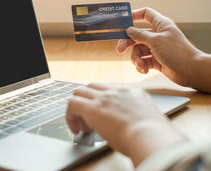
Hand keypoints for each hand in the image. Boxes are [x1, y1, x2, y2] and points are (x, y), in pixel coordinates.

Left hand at [66, 83, 185, 165]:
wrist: (149, 136)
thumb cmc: (153, 136)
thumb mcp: (148, 120)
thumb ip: (137, 117)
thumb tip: (132, 126)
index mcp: (133, 93)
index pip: (110, 91)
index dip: (102, 103)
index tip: (103, 116)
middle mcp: (117, 91)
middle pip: (92, 87)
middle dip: (87, 102)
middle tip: (89, 120)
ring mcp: (104, 97)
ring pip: (79, 91)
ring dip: (77, 107)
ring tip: (81, 125)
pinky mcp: (92, 108)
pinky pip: (72, 104)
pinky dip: (70, 116)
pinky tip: (75, 129)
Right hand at [116, 7, 210, 91]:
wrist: (191, 71)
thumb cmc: (177, 52)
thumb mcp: (155, 41)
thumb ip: (139, 35)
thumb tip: (128, 30)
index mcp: (161, 25)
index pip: (146, 14)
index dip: (134, 15)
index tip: (122, 21)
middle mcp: (158, 35)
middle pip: (136, 35)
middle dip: (127, 43)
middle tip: (119, 50)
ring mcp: (157, 48)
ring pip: (138, 50)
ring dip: (136, 59)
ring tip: (140, 65)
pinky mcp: (156, 60)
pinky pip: (143, 60)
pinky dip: (141, 65)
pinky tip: (144, 70)